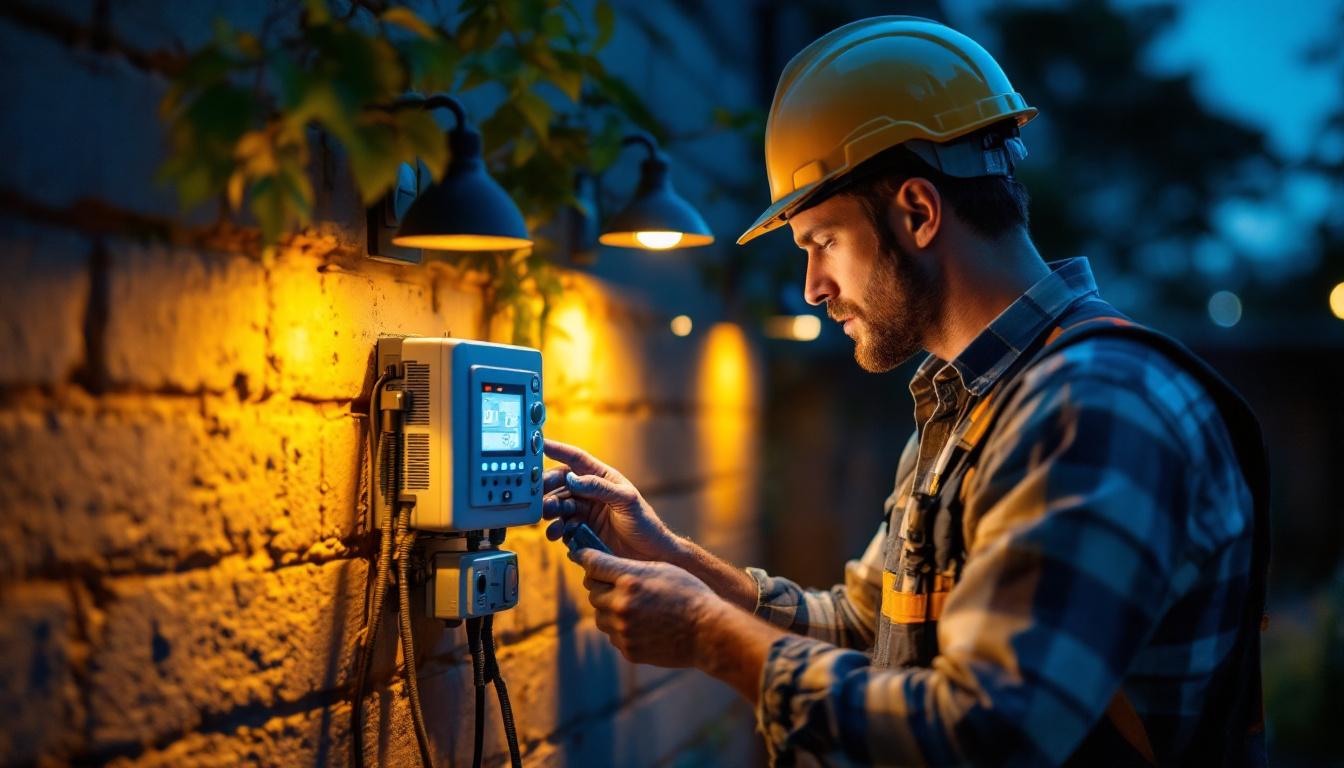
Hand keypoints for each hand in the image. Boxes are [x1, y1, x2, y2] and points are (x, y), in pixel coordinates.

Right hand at [542, 439, 678, 561]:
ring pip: (558, 505)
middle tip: (538, 493)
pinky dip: (556, 529)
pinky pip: (562, 526)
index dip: (558, 450)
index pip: (576, 459)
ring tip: (547, 514)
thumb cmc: (645, 522)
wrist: (649, 555)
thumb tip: (572, 478)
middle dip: (547, 486)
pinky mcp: (581, 532)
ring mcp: (585, 512)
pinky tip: (556, 533)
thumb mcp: (626, 500)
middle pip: (561, 483)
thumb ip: (600, 487)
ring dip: (549, 508)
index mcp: (602, 478)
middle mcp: (590, 493)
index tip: (539, 443)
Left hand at [570, 548, 722, 667]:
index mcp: (630, 580)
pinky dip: (621, 629)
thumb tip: (601, 566)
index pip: (593, 564)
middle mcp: (621, 605)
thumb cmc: (689, 594)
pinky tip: (642, 624)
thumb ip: (629, 568)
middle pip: (593, 591)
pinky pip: (613, 635)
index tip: (581, 555)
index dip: (585, 557)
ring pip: (599, 616)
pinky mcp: (628, 649)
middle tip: (616, 585)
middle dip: (601, 586)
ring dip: (609, 610)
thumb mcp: (661, 569)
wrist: (708, 632)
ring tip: (634, 607)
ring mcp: (623, 630)